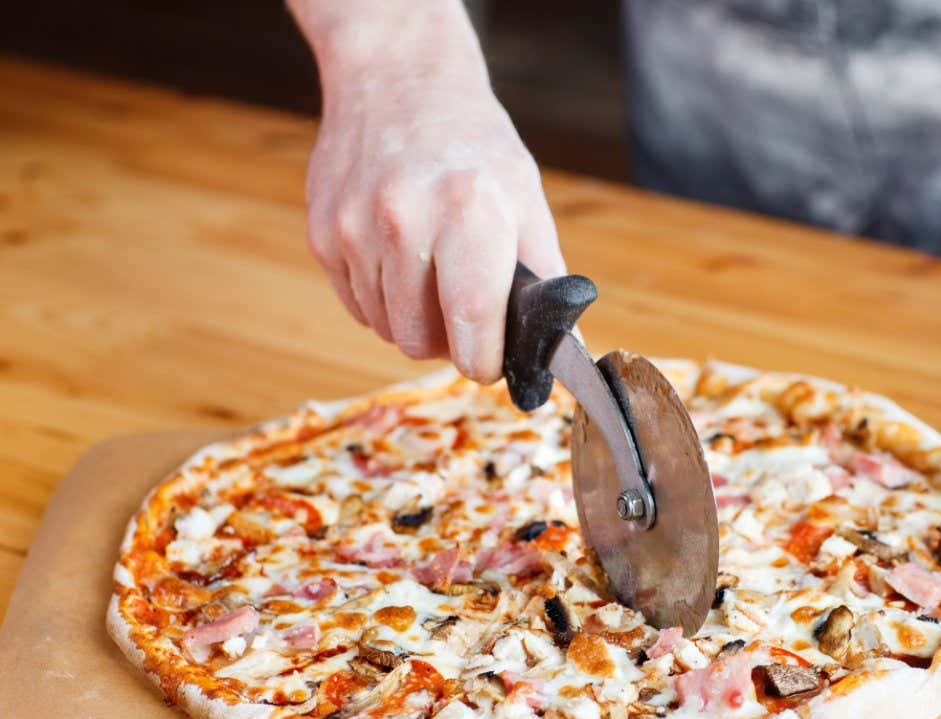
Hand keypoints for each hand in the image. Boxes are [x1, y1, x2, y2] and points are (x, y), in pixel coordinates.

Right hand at [303, 53, 563, 380]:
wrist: (398, 79)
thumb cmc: (473, 146)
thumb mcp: (525, 198)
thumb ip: (544, 278)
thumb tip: (562, 351)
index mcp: (469, 211)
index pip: (470, 320)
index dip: (482, 359)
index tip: (491, 362)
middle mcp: (404, 220)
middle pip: (418, 340)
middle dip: (447, 343)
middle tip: (464, 318)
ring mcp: (354, 228)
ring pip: (386, 328)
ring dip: (414, 320)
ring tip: (433, 274)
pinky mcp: (323, 234)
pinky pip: (357, 306)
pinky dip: (383, 300)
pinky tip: (400, 259)